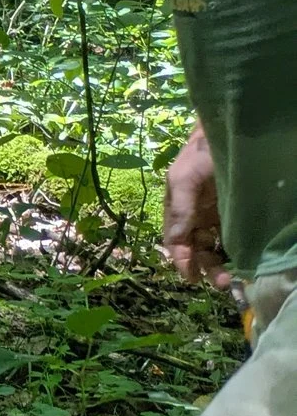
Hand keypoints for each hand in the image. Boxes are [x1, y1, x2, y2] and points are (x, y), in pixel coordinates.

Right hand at [161, 125, 234, 292]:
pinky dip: (233, 254)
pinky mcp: (233, 215)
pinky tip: (241, 263)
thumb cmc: (200, 153)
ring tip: (232, 279)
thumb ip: (179, 209)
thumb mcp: (184, 179)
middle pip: (196, 250)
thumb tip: (175, 242)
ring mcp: (215, 217)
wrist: (227, 133)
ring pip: (214, 249)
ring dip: (219, 266)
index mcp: (177, 211)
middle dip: (206, 268)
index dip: (182, 261)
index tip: (192, 277)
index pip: (176, 243)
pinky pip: (231, 239)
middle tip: (223, 282)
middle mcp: (195, 218)